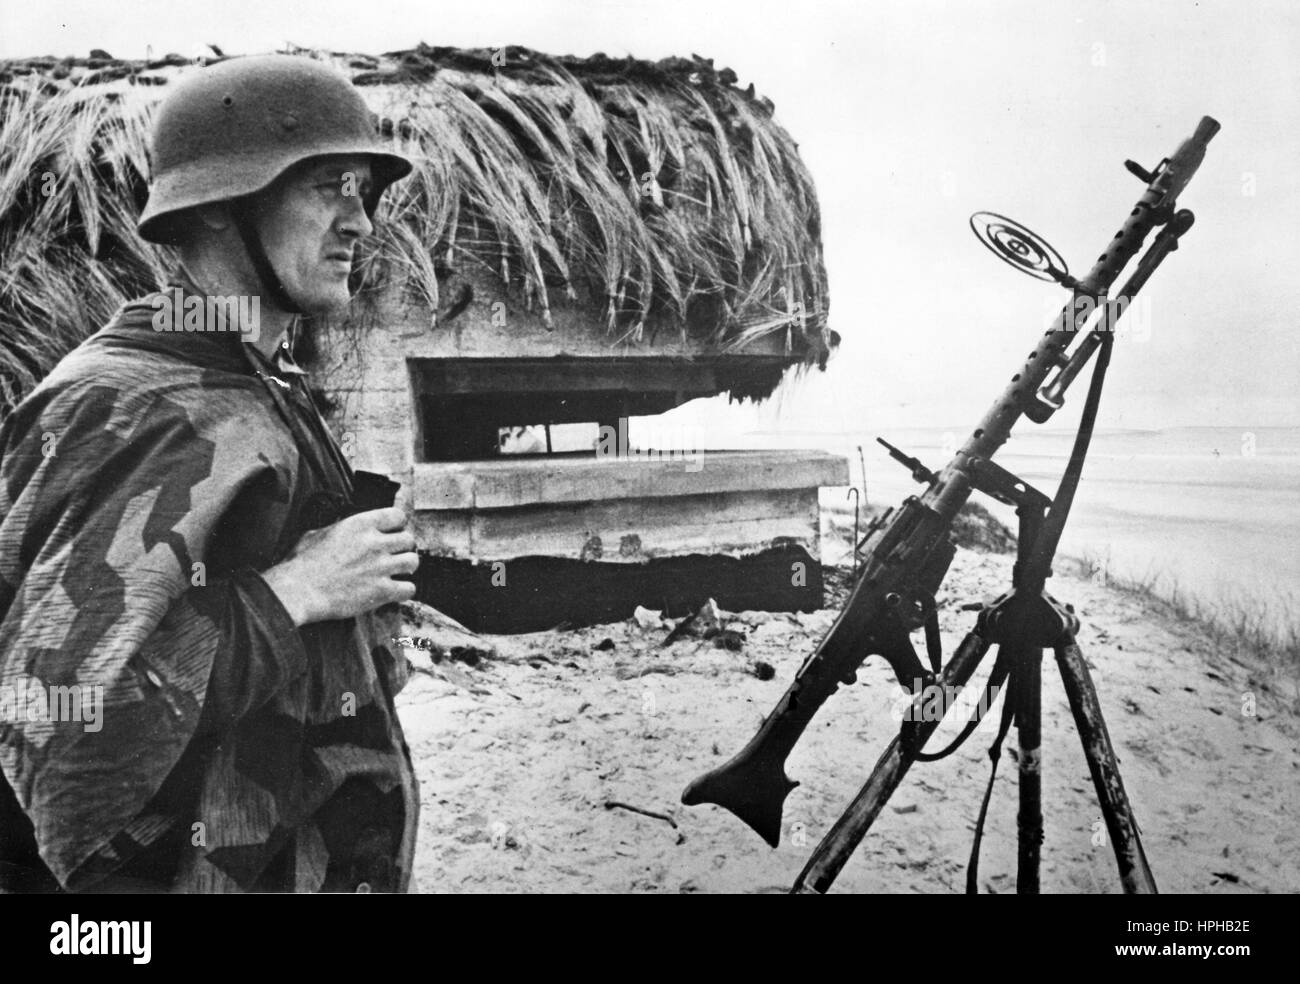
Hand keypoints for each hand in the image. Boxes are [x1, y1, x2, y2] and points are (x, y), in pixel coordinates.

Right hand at [261, 507, 417, 625]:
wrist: (298, 591)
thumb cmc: (301, 564)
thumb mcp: (319, 533)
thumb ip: (341, 528)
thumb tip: (347, 528)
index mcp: (360, 524)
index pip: (398, 516)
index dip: (396, 525)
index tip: (392, 532)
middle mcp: (375, 543)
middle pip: (409, 539)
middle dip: (402, 547)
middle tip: (393, 555)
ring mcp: (380, 567)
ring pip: (413, 562)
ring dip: (406, 567)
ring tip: (396, 572)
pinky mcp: (382, 591)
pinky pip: (409, 588)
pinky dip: (404, 590)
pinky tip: (394, 591)